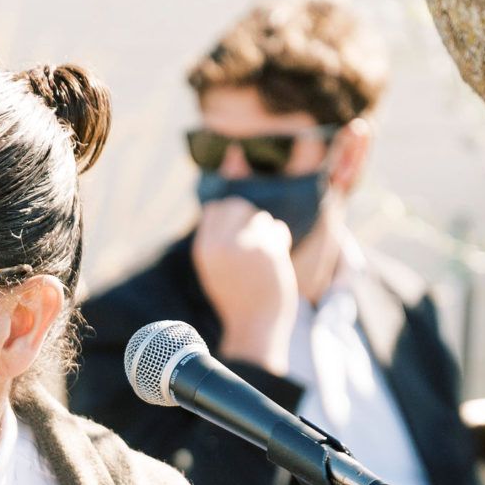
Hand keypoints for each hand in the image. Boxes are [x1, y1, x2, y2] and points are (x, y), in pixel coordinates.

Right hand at [190, 196, 298, 371]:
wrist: (254, 327)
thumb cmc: (238, 293)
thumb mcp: (218, 260)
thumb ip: (221, 224)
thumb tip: (234, 156)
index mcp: (204, 248)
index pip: (217, 208)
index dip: (231, 218)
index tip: (238, 239)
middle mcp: (220, 244)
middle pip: (238, 205)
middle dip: (249, 222)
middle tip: (251, 250)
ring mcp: (244, 245)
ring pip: (260, 217)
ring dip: (266, 234)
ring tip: (262, 260)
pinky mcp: (266, 250)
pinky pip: (277, 229)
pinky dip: (280, 242)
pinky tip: (274, 263)